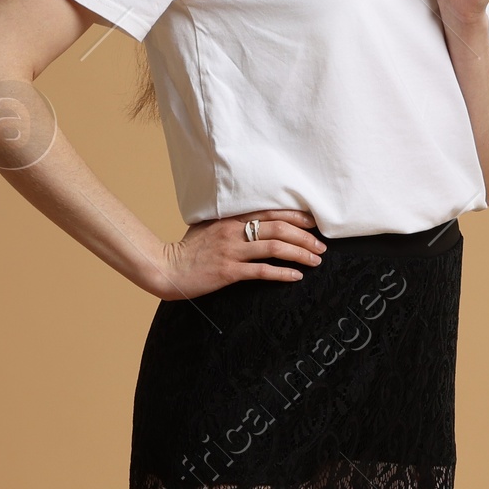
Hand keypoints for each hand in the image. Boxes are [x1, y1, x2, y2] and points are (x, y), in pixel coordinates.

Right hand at [155, 209, 325, 299]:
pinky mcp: (228, 272)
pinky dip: (282, 273)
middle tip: (321, 246)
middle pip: (278, 229)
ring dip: (300, 254)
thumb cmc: (188, 250)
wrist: (167, 268)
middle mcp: (233, 232)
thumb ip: (230, 223)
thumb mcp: (208, 227)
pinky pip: (262, 271)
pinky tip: (297, 276)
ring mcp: (231, 251)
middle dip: (304, 237)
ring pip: (274, 248)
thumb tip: (253, 223)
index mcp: (230, 219)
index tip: (313, 223)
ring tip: (315, 260)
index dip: (295, 217)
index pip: (270, 212)